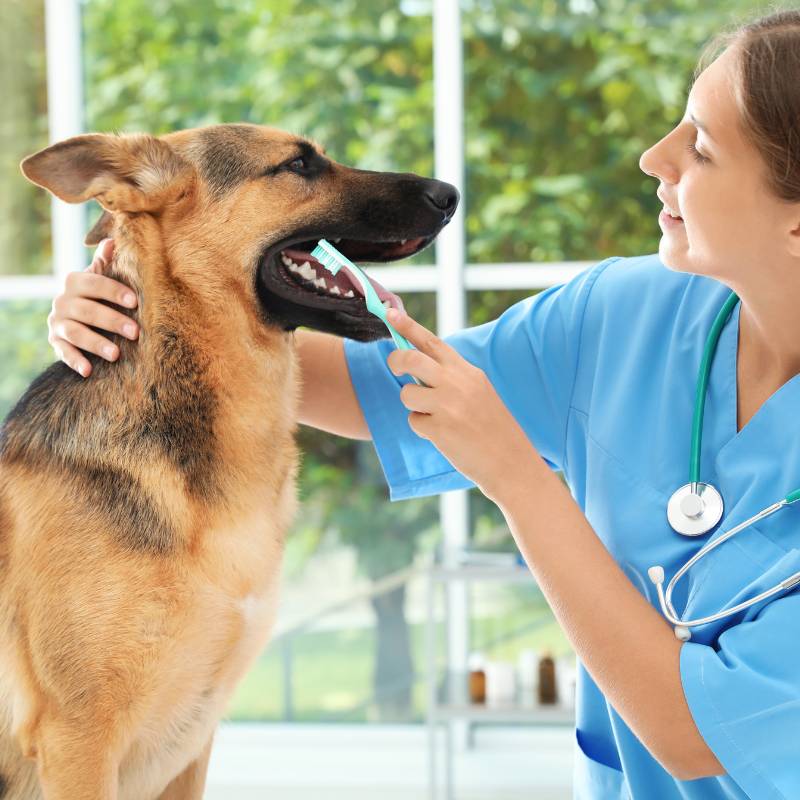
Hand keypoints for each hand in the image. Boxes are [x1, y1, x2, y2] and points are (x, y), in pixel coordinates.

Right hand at [48, 239, 138, 377]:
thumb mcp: (101, 277)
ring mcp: (57, 322)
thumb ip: (107, 262)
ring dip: (96, 343)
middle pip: (88, 311)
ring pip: (76, 332)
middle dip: (113, 321)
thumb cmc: (98, 295)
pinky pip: (63, 352)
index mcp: (76, 282)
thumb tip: (113, 240)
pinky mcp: (55, 341)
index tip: (135, 301)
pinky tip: (89, 370)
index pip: (95, 283)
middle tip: (136, 332)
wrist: (75, 316)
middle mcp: (63, 301)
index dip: (114, 291)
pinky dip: (75, 361)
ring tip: (117, 354)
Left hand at [385, 308, 540, 504]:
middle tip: (395, 368)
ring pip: (407, 394)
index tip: (389, 313)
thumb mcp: (479, 392)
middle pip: (410, 359)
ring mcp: (448, 405)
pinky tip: (444, 436)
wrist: (512, 463)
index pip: (432, 342)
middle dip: (395, 360)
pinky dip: (423, 429)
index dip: (408, 326)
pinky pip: (414, 421)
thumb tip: (417, 366)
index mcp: (467, 371)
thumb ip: (452, 377)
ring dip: (413, 406)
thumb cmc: (493, 428)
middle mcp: (457, 383)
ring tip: (436, 417)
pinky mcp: (440, 428)